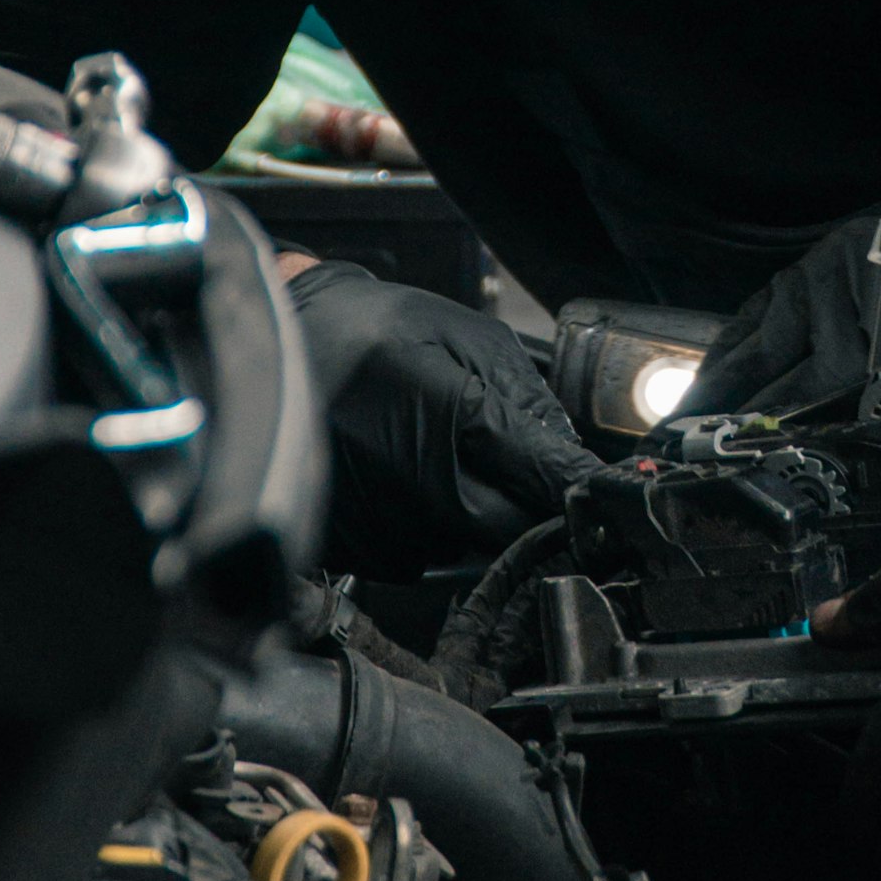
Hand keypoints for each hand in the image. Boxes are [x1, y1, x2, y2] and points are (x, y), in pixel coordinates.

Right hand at [284, 261, 594, 577]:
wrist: (280, 345)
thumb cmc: (368, 329)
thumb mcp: (462, 332)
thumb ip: (524, 390)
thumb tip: (566, 450)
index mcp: (447, 413)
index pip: (538, 473)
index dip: (575, 485)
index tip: (600, 496)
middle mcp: (413, 478)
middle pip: (508, 526)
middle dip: (523, 503)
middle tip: (509, 466)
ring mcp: (381, 519)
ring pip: (464, 542)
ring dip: (469, 509)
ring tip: (431, 451)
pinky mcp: (355, 545)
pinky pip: (418, 552)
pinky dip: (425, 520)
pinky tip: (401, 473)